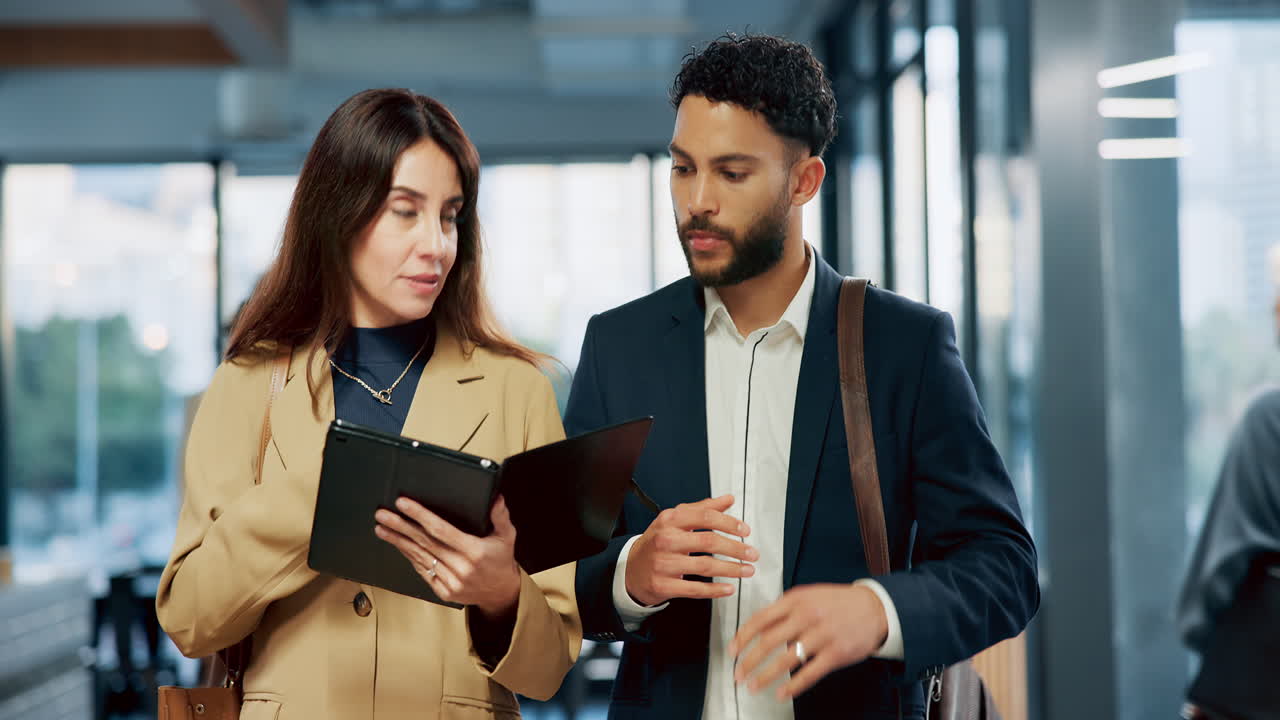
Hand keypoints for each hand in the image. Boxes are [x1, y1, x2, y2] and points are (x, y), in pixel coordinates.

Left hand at [375, 495, 521, 618]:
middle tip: (383, 515)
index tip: (404, 504)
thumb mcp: (506, 535)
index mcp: (474, 551)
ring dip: (399, 541)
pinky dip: (410, 557)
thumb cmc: (501, 560)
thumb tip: (496, 498)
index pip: (440, 530)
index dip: (420, 515)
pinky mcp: (444, 592)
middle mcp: (461, 568)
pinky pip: (423, 571)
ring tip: (382, 528)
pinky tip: (399, 545)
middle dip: (400, 526)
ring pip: (419, 557)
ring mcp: (451, 582)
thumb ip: (500, 516)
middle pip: (424, 542)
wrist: (501, 593)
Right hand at [625, 494, 758, 606]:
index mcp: (670, 520)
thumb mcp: (675, 520)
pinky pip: (694, 589)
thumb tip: (728, 499)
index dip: (729, 523)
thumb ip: (703, 509)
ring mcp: (663, 563)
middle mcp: (666, 540)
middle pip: (708, 541)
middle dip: (735, 548)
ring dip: (731, 569)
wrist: (631, 568)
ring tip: (746, 570)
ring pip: (705, 566)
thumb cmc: (658, 542)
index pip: (705, 517)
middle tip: (752, 553)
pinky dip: (714, 590)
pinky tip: (728, 588)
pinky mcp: (663, 585)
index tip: (745, 530)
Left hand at [729, 584, 887, 700]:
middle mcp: (807, 616)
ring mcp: (822, 635)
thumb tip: (758, 630)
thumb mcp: (808, 596)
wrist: (875, 608)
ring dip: (765, 676)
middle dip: (748, 661)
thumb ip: (784, 610)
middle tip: (738, 673)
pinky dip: (792, 687)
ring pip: (785, 660)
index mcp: (796, 600)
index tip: (732, 650)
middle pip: (768, 641)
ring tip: (753, 685)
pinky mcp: (836, 654)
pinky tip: (781, 693)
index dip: (742, 637)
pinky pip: (809, 674)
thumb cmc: (838, 603)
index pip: (760, 619)